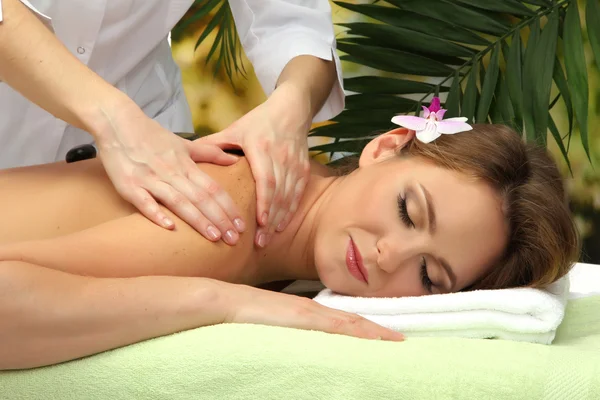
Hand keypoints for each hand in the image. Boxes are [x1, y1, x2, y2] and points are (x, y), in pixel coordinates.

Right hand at [92, 104, 245, 244]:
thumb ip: (210, 153)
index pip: (213, 188)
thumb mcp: (183, 143)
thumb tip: (234, 160)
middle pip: (201, 198)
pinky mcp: (128, 185)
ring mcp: (150, 179)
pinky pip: (144, 201)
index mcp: (185, 165)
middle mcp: (171, 172)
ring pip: (179, 201)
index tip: (241, 224)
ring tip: (214, 237)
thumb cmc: (151, 136)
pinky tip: (170, 227)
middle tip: (234, 239)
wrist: (117, 121)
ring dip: (198, 220)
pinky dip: (156, 213)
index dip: (228, 207)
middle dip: (219, 219)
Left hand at [197, 83, 312, 247]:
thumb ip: (213, 144)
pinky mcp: (303, 167)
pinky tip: (282, 225)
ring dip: (280, 218)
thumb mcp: (235, 128)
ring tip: (269, 238)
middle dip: (270, 219)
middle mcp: (281, 157)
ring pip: (289, 196)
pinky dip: (291, 210)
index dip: (264, 202)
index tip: (260, 222)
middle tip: (260, 242)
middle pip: (278, 193)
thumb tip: (186, 156)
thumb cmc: (259, 120)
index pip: (266, 180)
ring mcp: (294, 163)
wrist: (291, 109)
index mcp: (261, 147)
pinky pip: (299, 193)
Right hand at [224, 284, 404, 341]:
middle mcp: (312, 311)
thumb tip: (294, 346)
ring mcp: (308, 313)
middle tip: (400, 340)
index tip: (384, 336)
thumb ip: (285, 333)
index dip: (364, 328)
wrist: (224, 303)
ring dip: (372, 331)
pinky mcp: (302, 318)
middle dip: (376, 330)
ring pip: (348, 323)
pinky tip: (370, 337)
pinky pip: (335, 326)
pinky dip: (356, 331)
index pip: (341, 321)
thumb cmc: (242, 316)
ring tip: (394, 339)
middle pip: (351, 320)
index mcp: (306, 313)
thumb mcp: (270, 328)